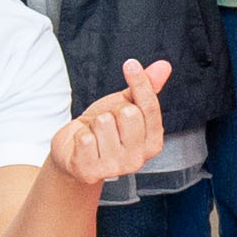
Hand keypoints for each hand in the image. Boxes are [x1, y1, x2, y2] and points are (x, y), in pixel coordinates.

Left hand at [50, 59, 172, 184]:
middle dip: (112, 110)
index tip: (130, 64)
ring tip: (94, 134)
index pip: (150, 107)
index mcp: (152, 143)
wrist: (73, 151)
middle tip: (107, 122)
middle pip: (128, 113)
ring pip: (104, 122)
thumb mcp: (126, 105)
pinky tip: (83, 145)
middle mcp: (137, 159)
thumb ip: (146, 88)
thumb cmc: (103, 130)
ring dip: (94, 124)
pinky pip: (85, 138)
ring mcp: (114, 168)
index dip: (140, 82)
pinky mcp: (90, 171)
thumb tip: (163, 67)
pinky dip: (80, 134)